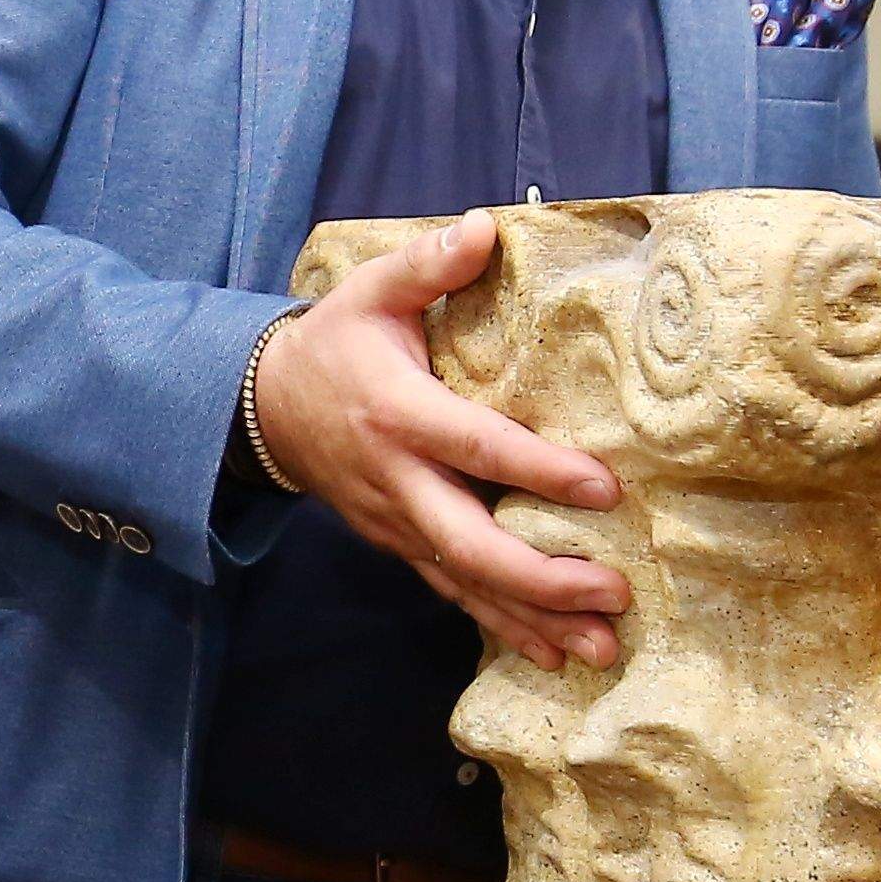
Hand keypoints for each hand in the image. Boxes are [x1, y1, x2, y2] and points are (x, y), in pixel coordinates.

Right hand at [249, 208, 629, 670]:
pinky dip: (503, 627)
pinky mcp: (400, 545)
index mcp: (400, 412)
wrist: (266, 408)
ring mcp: (398, 522)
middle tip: (614, 591)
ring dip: (534, 620)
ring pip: (467, 582)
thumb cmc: (334, 343)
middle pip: (472, 542)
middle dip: (544, 576)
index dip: (540, 471)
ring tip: (602, 649)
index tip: (605, 488)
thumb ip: (427, 263)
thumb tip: (484, 227)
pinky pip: (453, 592)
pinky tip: (553, 654)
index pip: (478, 447)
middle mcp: (400, 480)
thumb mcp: (369, 289)